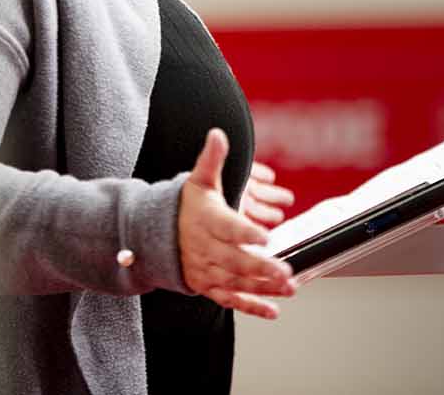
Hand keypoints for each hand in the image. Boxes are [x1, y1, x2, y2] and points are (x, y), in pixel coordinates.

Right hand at [178, 128, 297, 319]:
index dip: (246, 232)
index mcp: (208, 220)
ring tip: (288, 287)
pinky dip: (251, 307)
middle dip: (261, 267)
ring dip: (263, 288)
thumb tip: (218, 133)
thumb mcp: (198, 180)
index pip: (228, 226)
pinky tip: (272, 311)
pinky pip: (230, 299)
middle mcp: (207, 248)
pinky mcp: (209, 285)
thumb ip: (212, 159)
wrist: (155, 235)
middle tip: (285, 270)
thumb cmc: (184, 205)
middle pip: (235, 260)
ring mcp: (207, 269)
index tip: (265, 235)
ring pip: (236, 282)